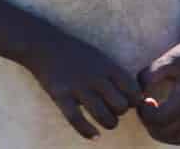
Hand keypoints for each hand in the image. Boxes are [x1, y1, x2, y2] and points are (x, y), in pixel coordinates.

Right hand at [24, 29, 141, 139]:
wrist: (45, 44)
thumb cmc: (76, 52)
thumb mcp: (100, 57)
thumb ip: (114, 74)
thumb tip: (134, 93)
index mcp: (108, 66)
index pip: (132, 90)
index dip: (134, 100)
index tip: (128, 102)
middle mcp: (96, 76)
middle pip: (120, 105)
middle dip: (120, 112)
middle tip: (115, 111)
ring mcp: (78, 87)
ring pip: (103, 115)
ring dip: (109, 123)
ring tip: (107, 123)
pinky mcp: (61, 96)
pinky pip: (77, 120)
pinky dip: (88, 132)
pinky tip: (94, 136)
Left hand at [137, 34, 179, 142]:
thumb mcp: (167, 58)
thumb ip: (149, 75)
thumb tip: (136, 94)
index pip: (160, 118)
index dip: (145, 112)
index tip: (142, 98)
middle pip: (165, 132)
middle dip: (149, 122)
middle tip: (144, 105)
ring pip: (173, 139)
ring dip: (158, 131)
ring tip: (153, 112)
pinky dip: (169, 134)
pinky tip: (163, 117)